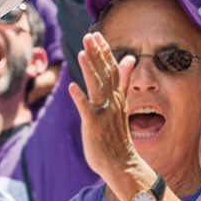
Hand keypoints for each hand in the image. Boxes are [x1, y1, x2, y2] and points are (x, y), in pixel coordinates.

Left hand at [68, 32, 144, 178]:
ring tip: (83, 53)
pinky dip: (79, 98)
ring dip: (89, 70)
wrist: (122, 164)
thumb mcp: (121, 104)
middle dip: (96, 54)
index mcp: (117, 97)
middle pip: (104, 73)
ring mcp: (103, 113)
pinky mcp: (93, 125)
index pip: (111, 69)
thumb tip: (129, 59)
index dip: (103, 52)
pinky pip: (86, 109)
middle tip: (89, 36)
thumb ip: (122, 81)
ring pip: (96, 87)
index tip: (96, 35)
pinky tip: (72, 87)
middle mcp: (112, 102)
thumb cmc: (117, 135)